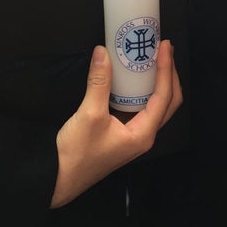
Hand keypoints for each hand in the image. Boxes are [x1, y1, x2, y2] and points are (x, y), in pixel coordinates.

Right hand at [50, 39, 180, 207]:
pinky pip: (139, 107)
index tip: (164, 46)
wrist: (57, 180)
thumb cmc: (76, 153)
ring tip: (153, 58)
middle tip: (164, 49)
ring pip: (155, 104)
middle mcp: (144, 135)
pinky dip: (141, 90)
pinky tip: (132, 77)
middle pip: (168, 101)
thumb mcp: (88, 114)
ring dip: (158, 81)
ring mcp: (133, 135)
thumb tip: (103, 52)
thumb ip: (99, 82)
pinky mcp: (122, 133)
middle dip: (169, 74)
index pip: (164, 96)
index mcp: (144, 133)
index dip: (167, 69)